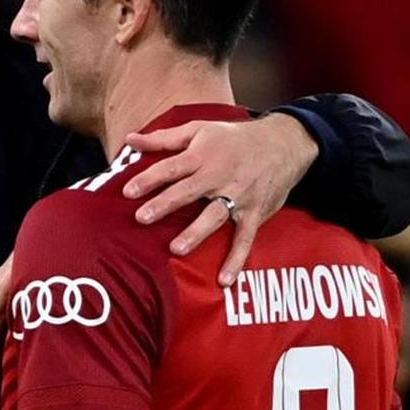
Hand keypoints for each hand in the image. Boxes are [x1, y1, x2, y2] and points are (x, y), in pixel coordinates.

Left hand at [123, 113, 317, 284]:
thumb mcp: (198, 129)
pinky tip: (224, 279)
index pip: (171, 167)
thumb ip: (162, 138)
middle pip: (188, 191)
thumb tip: (129, 140)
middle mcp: (219, 176)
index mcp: (202, 155)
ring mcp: (239, 196)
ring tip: (176, 249)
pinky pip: (245, 239)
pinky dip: (236, 259)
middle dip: (165, 204)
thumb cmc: (233, 138)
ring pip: (215, 215)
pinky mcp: (254, 213)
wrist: (282, 144)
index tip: (127, 191)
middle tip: (142, 218)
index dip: (149, 179)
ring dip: (196, 232)